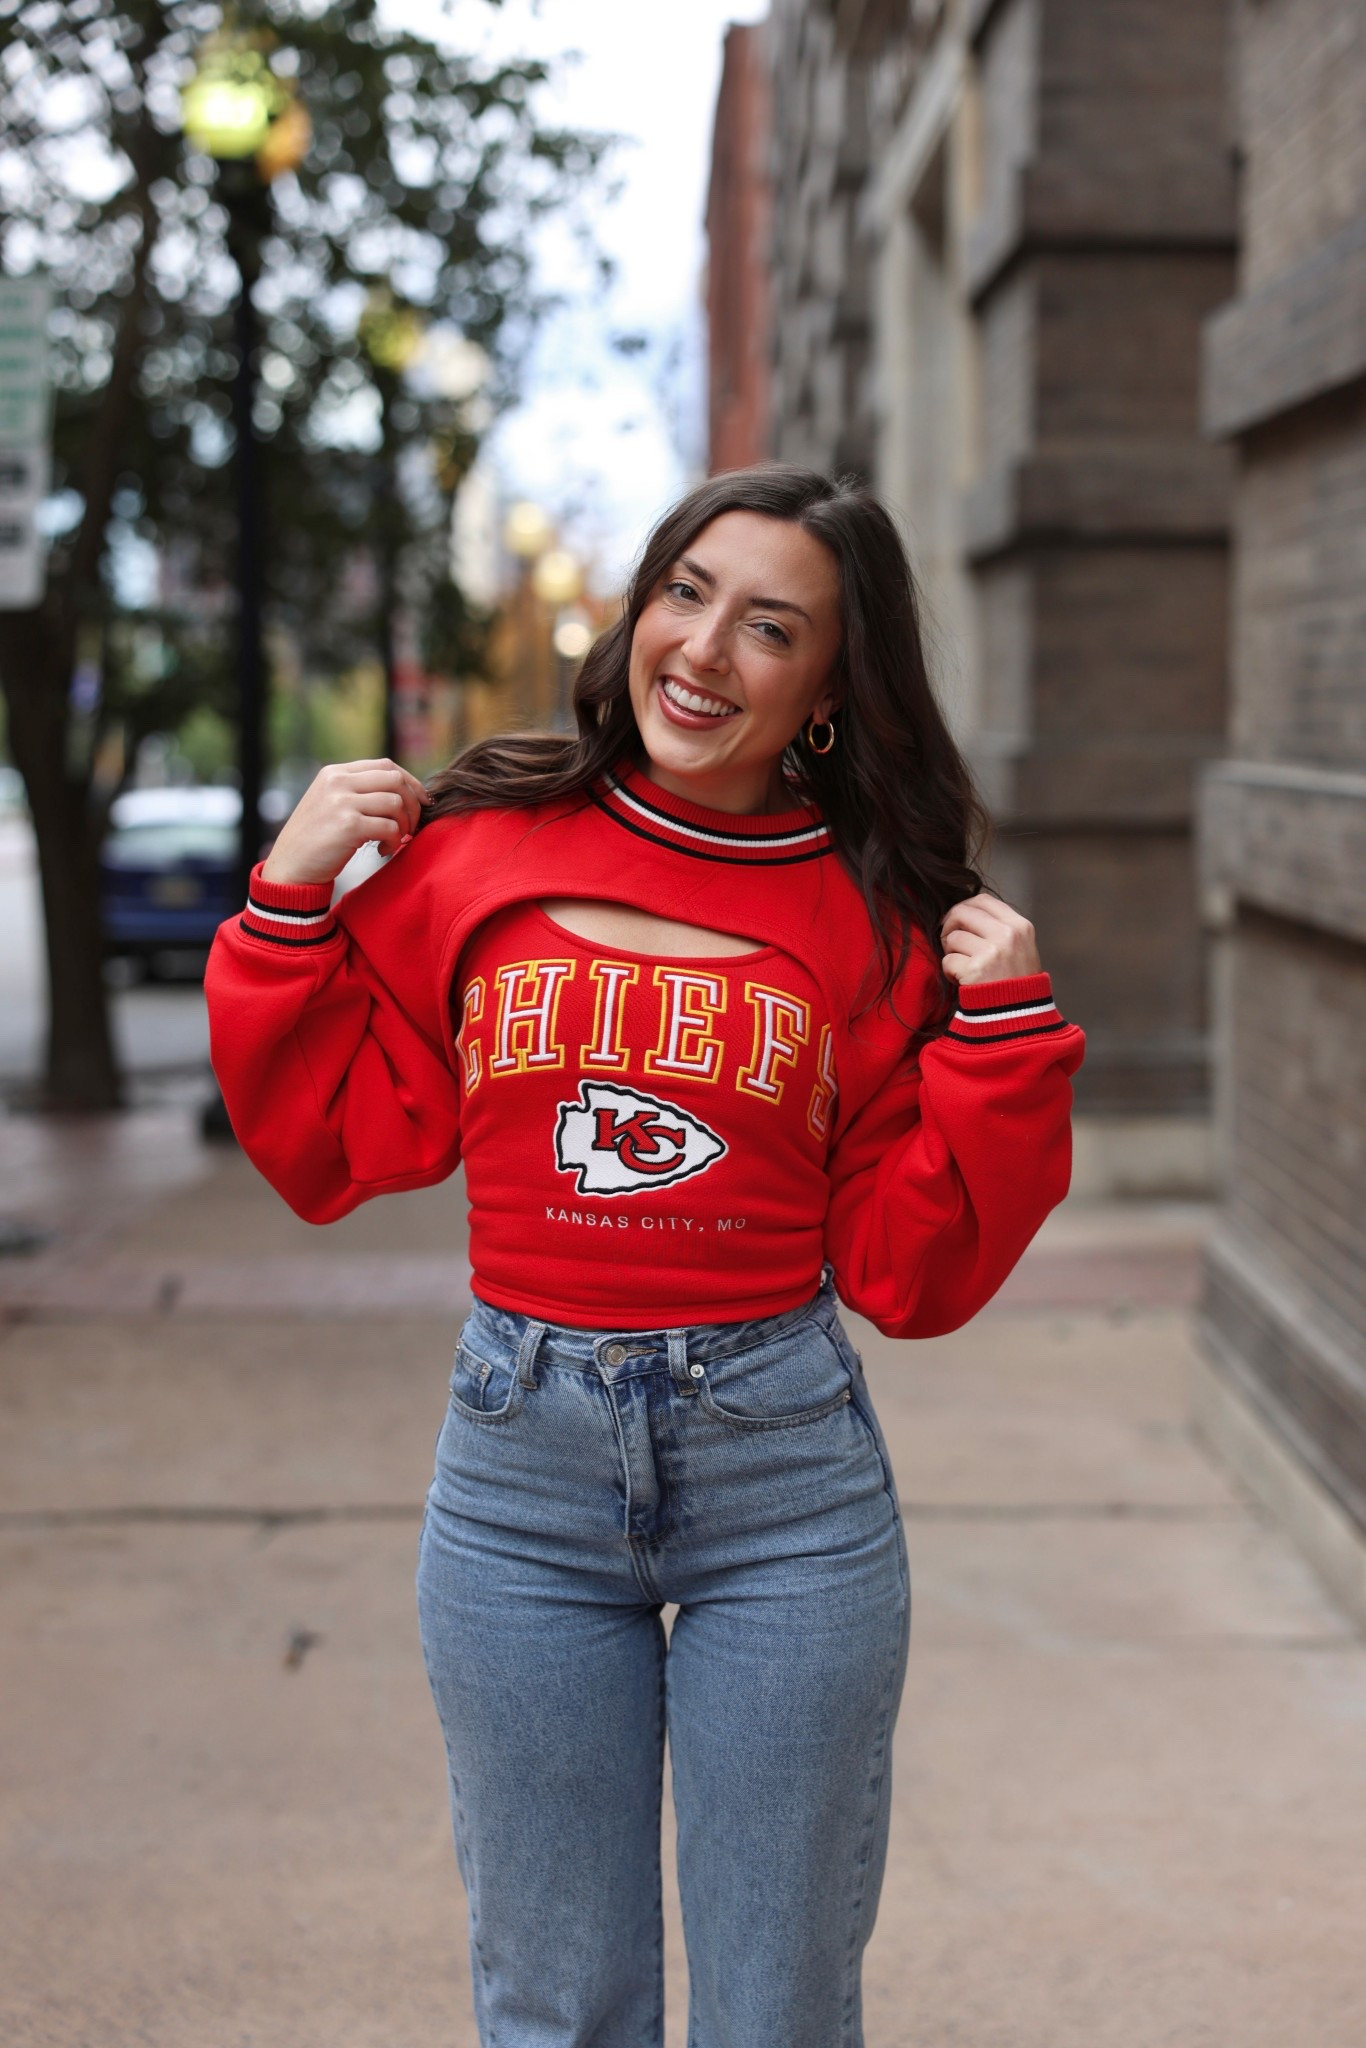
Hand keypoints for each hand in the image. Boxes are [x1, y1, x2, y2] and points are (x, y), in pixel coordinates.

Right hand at [259, 758, 428, 886]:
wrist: (289, 868)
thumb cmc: (315, 841)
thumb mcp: (330, 804)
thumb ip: (357, 792)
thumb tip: (404, 791)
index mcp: (334, 773)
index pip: (385, 765)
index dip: (410, 783)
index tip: (422, 802)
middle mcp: (337, 782)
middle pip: (395, 779)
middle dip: (413, 804)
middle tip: (411, 827)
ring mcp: (342, 802)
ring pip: (395, 802)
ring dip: (404, 824)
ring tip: (394, 840)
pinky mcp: (348, 825)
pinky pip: (390, 826)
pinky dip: (395, 840)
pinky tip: (383, 851)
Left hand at [940, 891, 1041, 984]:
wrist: (1022, 1016)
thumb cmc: (1016, 982)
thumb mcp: (1021, 947)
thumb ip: (999, 928)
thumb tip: (966, 911)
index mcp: (1020, 926)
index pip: (983, 900)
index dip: (964, 908)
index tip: (958, 922)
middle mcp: (1008, 935)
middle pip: (961, 912)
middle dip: (949, 927)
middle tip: (951, 944)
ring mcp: (992, 952)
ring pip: (952, 938)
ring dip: (951, 954)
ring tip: (964, 968)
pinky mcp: (976, 970)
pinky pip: (947, 961)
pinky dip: (950, 973)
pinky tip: (963, 982)